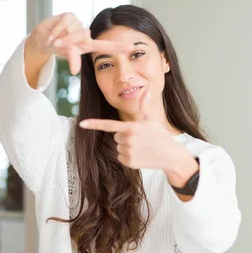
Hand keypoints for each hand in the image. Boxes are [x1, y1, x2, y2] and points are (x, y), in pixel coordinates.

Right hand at [29, 12, 129, 73]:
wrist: (43, 38)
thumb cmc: (58, 48)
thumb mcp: (66, 54)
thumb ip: (73, 59)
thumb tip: (75, 71)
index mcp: (87, 45)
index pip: (105, 47)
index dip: (118, 47)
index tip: (132, 47)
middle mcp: (85, 34)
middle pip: (83, 37)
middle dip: (69, 42)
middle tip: (57, 45)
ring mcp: (79, 24)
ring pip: (73, 31)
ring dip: (61, 37)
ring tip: (53, 41)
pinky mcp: (70, 16)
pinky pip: (64, 24)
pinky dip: (56, 30)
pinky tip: (51, 34)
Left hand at [79, 90, 194, 175]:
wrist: (170, 155)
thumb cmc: (160, 135)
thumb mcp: (151, 119)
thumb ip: (143, 106)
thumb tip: (146, 90)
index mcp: (132, 127)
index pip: (109, 125)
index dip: (94, 124)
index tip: (81, 124)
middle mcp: (128, 140)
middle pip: (115, 136)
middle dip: (124, 136)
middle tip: (139, 138)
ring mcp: (128, 152)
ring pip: (118, 147)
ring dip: (126, 146)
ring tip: (141, 147)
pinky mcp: (129, 162)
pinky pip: (120, 157)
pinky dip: (128, 156)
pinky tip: (140, 155)